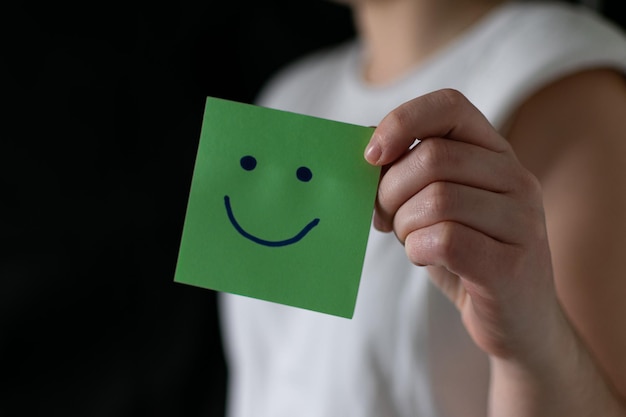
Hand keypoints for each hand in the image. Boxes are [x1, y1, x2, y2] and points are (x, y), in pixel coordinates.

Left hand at [364, 89, 560, 362]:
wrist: (517, 319)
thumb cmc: (466, 254)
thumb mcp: (437, 205)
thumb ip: (411, 176)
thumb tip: (367, 160)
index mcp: (496, 154)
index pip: (450, 106)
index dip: (402, 122)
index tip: (372, 155)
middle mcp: (516, 179)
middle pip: (432, 158)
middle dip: (391, 190)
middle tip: (385, 216)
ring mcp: (521, 221)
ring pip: (436, 200)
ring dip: (404, 225)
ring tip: (411, 240)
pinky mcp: (512, 265)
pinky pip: (445, 241)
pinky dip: (417, 250)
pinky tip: (424, 257)